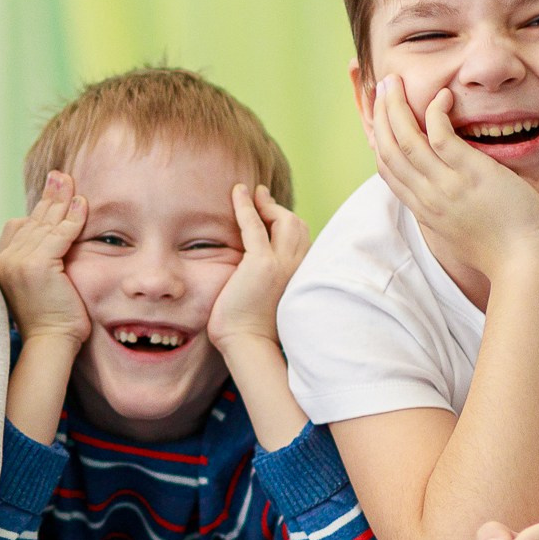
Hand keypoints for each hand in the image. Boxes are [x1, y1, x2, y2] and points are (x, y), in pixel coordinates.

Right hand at [0, 170, 91, 346]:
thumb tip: (52, 241)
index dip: (37, 210)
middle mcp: (5, 260)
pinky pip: (59, 235)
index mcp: (1, 264)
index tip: (52, 193)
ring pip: (45, 224)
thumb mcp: (37, 285)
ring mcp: (18, 262)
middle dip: (49, 197)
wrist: (50, 344)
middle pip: (31, 220)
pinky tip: (82, 204)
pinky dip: (72, 219)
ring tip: (71, 182)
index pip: (17, 227)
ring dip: (61, 201)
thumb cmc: (51, 320)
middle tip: (60, 175)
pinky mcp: (37, 266)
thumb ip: (38, 261)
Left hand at [207, 184, 308, 353]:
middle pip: (296, 224)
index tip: (271, 211)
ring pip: (282, 220)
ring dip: (265, 204)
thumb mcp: (269, 299)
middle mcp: (298, 267)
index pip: (301, 238)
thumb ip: (271, 280)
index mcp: (301, 276)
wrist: (248, 345)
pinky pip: (254, 225)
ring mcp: (282, 264)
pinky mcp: (262, 264)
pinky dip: (245, 207)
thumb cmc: (252, 329)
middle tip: (260, 198)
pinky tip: (237, 193)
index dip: (286, 222)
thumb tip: (257, 272)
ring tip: (249, 194)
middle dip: (278, 209)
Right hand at [367, 79, 538, 285]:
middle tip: (381, 87)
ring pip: (406, 140)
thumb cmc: (503, 250)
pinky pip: (440, 135)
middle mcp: (427, 197)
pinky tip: (443, 96)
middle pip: (388, 150)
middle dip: (380, 115)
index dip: (378, 138)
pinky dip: (435, 111)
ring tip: (395, 82)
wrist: (524, 264)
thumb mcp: (461, 232)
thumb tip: (446, 197)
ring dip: (395, 107)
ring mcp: (446, 186)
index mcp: (424, 210)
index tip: (379, 115)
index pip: (387, 169)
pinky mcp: (470, 174)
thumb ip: (448, 210)